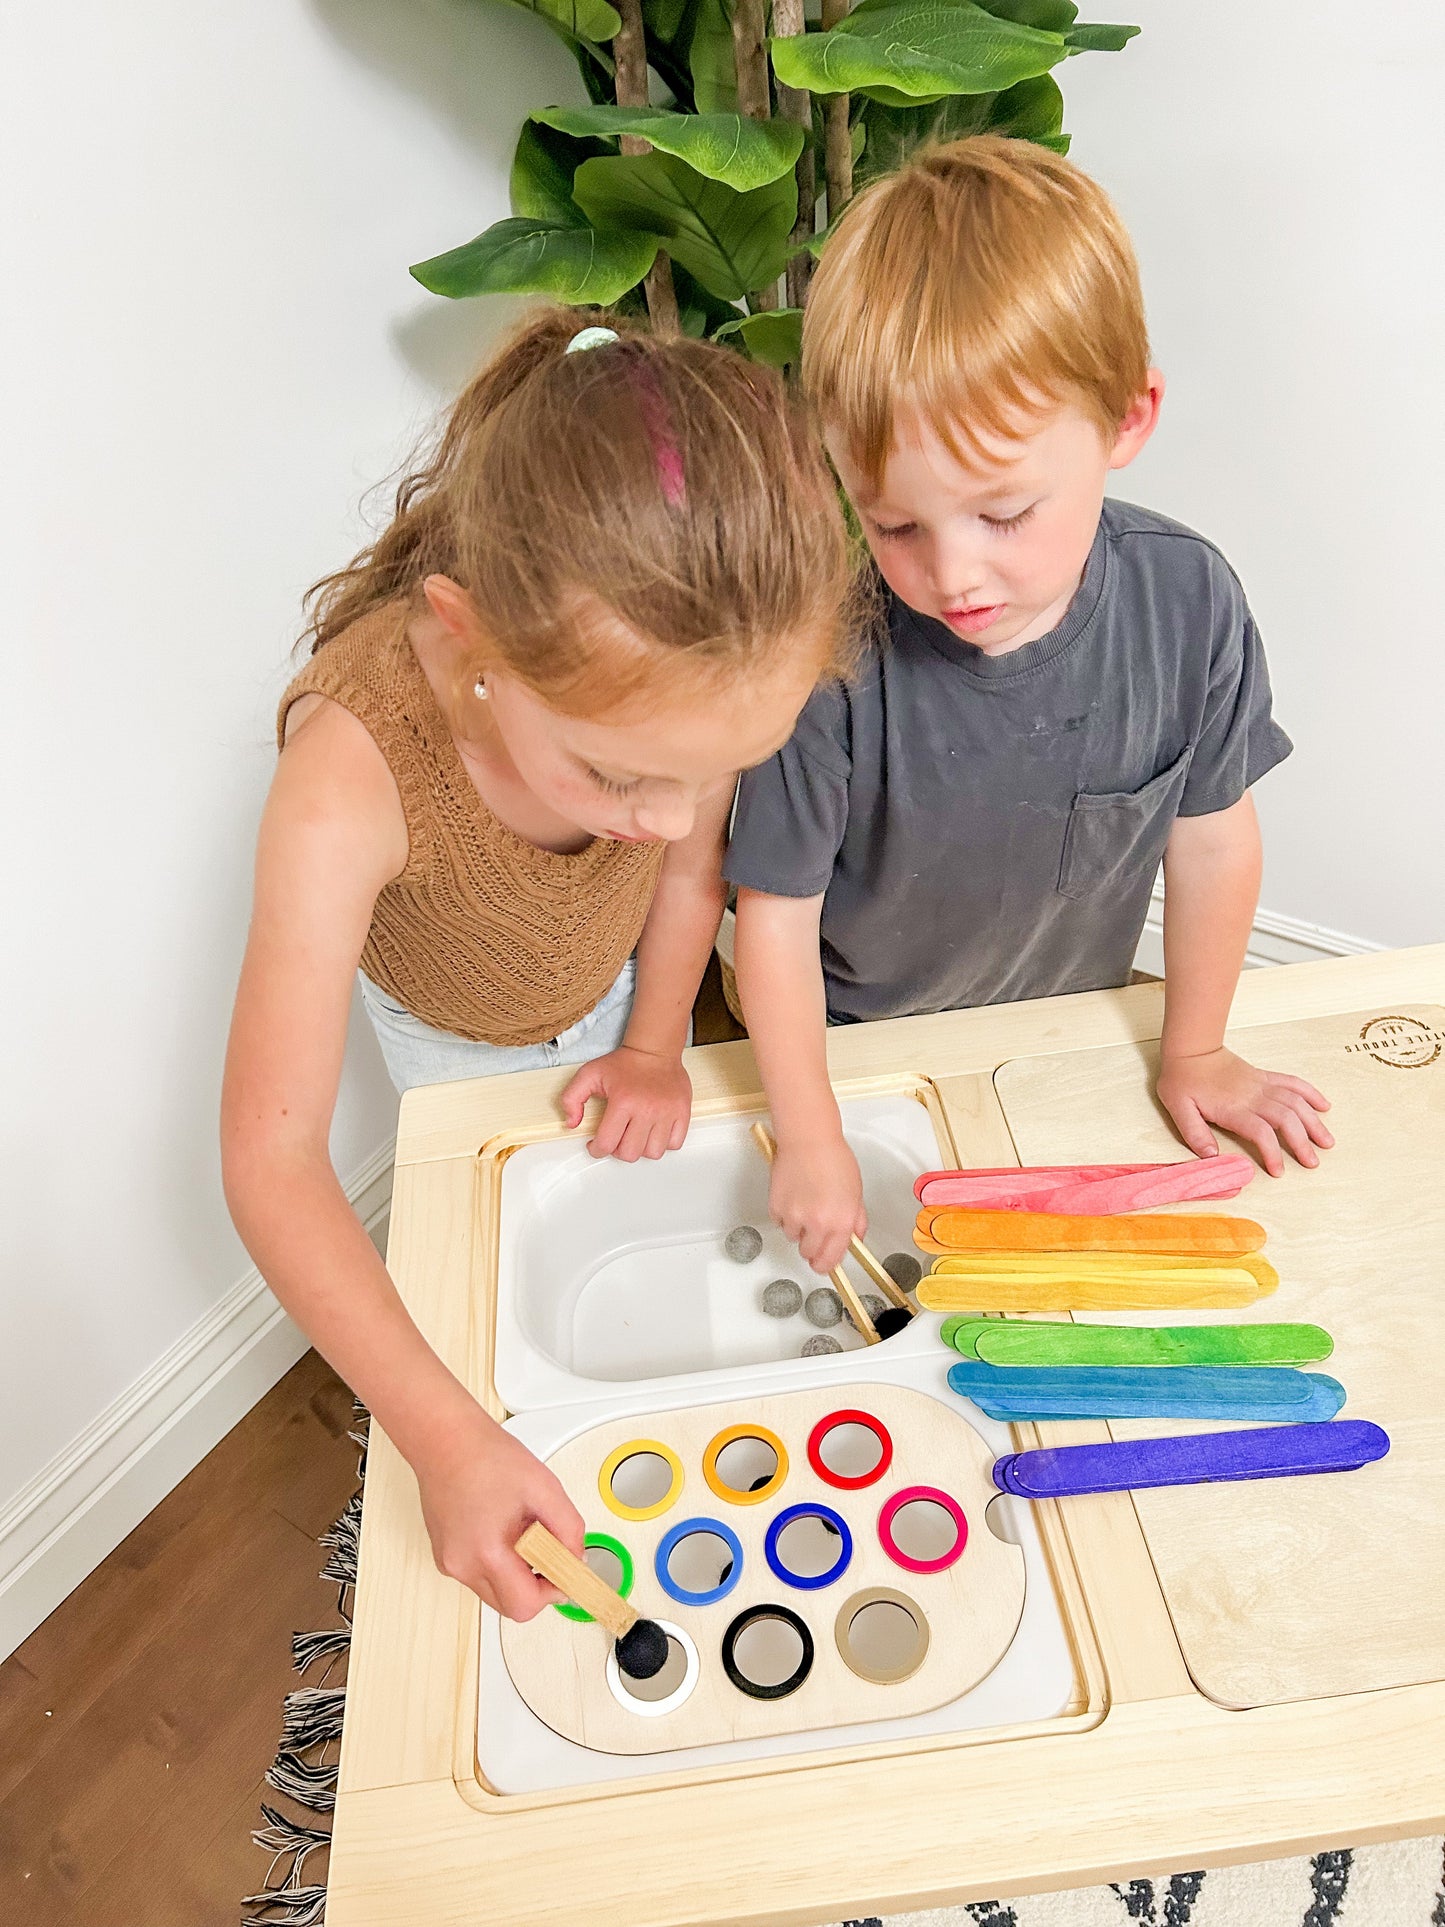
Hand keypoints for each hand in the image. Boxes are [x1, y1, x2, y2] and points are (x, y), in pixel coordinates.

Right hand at [412, 1402, 585, 1620]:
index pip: (525, 1605)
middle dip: (536, 1586)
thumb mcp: (545, 1488)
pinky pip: (480, 1576)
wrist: (445, 1440)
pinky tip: (503, 1531)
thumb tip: (576, 1558)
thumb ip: (569, 1529)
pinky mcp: (445, 1557)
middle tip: (550, 1553)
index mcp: (486, 1551)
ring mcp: (450, 1563)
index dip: (553, 1592)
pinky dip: (498, 1563)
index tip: (567, 1574)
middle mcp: (462, 1565)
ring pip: (495, 1592)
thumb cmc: (486, 1456)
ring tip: (522, 1533)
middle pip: (510, 1605)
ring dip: (517, 1574)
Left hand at [561, 1046, 691, 1160]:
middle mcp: (646, 1109)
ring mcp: (667, 1112)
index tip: (596, 1145)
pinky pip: (674, 1144)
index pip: (607, 1143)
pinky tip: (653, 1132)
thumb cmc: (624, 1063)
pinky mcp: (682, 1112)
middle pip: (630, 1153)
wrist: (654, 1050)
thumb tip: (572, 1123)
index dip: (596, 1150)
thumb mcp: (589, 1074)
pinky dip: (663, 1144)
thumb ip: (571, 1098)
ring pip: (653, 1153)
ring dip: (641, 1149)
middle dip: (618, 1151)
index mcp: (623, 1101)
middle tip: (616, 1139)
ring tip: (635, 1136)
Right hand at [769, 1130, 866, 1273]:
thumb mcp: (856, 1192)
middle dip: (812, 1245)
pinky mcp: (776, 1208)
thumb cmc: (833, 1159)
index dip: (826, 1265)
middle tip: (815, 1228)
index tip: (824, 1264)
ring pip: (793, 1237)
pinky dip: (785, 1215)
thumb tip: (854, 1240)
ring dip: (798, 1228)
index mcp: (841, 1221)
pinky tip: (794, 1195)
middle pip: (808, 1254)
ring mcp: (794, 1216)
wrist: (808, 1139)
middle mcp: (817, 1223)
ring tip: (805, 1203)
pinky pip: (780, 1222)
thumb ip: (856, 1221)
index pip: (830, 1260)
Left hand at [1157, 1046, 1333, 1176]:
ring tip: (1326, 1142)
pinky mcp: (1264, 1076)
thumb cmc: (1182, 1079)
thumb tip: (1211, 1157)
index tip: (1278, 1171)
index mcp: (1233, 1108)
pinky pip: (1292, 1083)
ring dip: (1313, 1122)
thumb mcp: (1178, 1109)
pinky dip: (1310, 1094)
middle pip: (1286, 1119)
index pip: (1261, 1132)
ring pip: (1295, 1102)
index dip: (1273, 1153)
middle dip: (1302, 1142)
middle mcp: (1252, 1097)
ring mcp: (1261, 1085)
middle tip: (1312, 1163)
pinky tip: (1323, 1106)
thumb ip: (1195, 1134)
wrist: (1190, 1048)